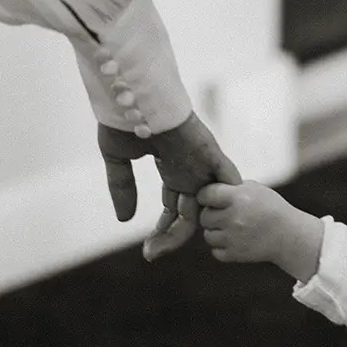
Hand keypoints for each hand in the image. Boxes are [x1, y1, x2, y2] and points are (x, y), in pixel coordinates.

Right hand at [98, 111, 241, 260]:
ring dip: (187, 230)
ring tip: (162, 248)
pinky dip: (225, 201)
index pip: (175, 208)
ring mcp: (201, 162)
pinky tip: (213, 223)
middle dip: (171, 237)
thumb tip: (124, 219)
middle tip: (151, 253)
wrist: (130, 93)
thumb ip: (123, 188)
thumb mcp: (119, 160)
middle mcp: (189, 169)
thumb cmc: (124, 118)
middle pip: (189, 214)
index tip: (149, 248)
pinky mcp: (210, 153)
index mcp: (172, 168)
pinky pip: (227, 182)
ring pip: (205, 206)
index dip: (164, 230)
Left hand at [197, 180, 323, 280]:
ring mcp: (233, 238)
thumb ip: (229, 187)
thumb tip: (204, 189)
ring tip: (231, 227)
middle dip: (212, 215)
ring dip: (216, 232)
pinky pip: (215, 251)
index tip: (213, 198)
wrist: (289, 235)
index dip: (206, 196)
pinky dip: (222, 247)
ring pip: (208, 235)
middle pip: (204, 216)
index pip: (205, 194)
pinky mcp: (235, 254)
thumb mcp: (253, 188)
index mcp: (238, 197)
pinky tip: (235, 240)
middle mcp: (233, 217)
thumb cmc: (270, 207)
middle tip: (225, 214)